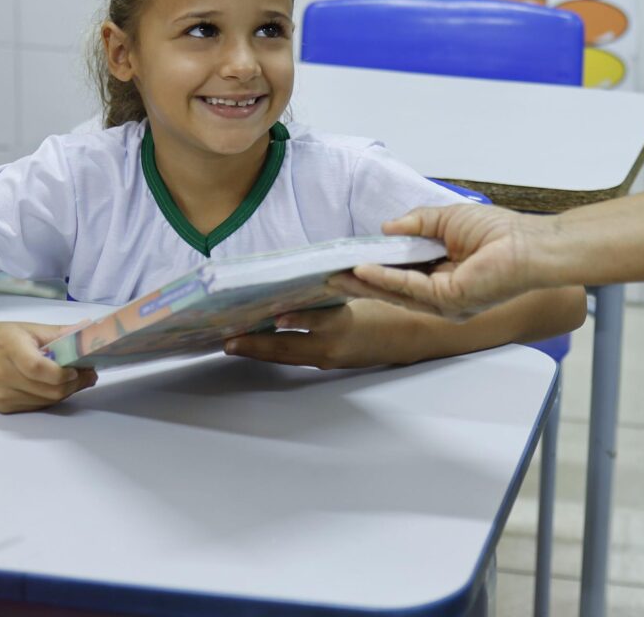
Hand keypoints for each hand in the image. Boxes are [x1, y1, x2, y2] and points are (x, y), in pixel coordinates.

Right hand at [0, 322, 96, 413]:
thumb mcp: (26, 328)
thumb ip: (58, 333)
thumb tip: (89, 332)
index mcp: (10, 349)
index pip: (40, 369)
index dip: (64, 372)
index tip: (80, 367)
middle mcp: (3, 377)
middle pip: (48, 390)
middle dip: (74, 384)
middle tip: (88, 373)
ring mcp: (1, 396)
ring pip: (45, 402)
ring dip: (65, 392)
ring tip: (75, 379)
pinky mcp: (2, 408)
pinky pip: (35, 407)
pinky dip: (50, 398)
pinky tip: (55, 386)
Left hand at [223, 301, 412, 369]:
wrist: (415, 336)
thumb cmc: (391, 307)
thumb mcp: (363, 292)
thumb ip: (329, 289)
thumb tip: (296, 280)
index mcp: (342, 325)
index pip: (307, 323)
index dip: (284, 321)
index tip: (261, 318)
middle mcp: (331, 347)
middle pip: (286, 349)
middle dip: (255, 346)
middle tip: (228, 341)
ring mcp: (330, 359)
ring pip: (288, 357)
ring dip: (261, 352)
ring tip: (236, 345)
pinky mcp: (331, 363)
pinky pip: (298, 358)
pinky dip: (278, 352)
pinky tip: (263, 345)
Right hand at [330, 202, 552, 319]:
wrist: (532, 244)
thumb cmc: (502, 232)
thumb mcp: (449, 219)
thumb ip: (418, 224)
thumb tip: (387, 228)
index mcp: (442, 278)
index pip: (400, 276)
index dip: (374, 268)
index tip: (347, 261)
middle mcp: (441, 296)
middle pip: (391, 291)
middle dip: (359, 284)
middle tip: (329, 276)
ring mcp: (444, 303)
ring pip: (395, 293)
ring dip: (364, 284)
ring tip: (336, 275)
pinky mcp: (449, 300)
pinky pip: (409, 289)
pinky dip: (384, 279)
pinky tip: (362, 271)